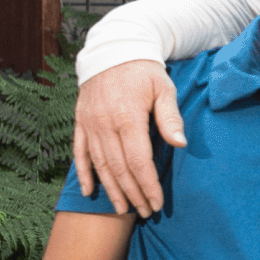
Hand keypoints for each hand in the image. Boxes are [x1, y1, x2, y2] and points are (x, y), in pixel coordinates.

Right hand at [73, 62, 186, 216]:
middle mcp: (105, 124)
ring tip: (123, 209)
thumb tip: (180, 144)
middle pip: (119, 168)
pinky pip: (79, 152)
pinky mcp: (80, 121)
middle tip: (144, 212)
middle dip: (133, 194)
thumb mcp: (163, 88)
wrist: (114, 48)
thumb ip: (170, 118)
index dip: (148, 185)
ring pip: (100, 165)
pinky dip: (84, 173)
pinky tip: (90, 191)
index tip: (156, 203)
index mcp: (127, 117)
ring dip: (111, 190)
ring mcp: (90, 124)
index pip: (139, 161)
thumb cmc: (144, 70)